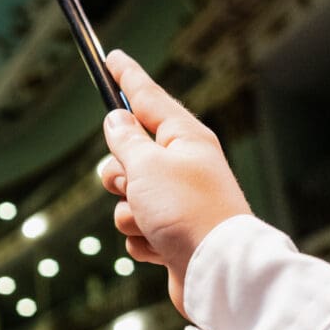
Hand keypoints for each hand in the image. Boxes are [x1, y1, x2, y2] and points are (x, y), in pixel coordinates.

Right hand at [99, 50, 251, 317]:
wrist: (218, 272)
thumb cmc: (187, 212)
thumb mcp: (147, 166)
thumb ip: (125, 140)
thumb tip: (115, 119)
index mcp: (185, 139)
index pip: (147, 97)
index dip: (126, 76)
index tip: (111, 56)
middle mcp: (183, 166)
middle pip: (129, 153)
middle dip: (118, 172)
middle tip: (130, 183)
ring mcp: (178, 201)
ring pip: (127, 196)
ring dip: (129, 212)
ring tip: (152, 223)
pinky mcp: (172, 234)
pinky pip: (136, 229)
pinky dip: (141, 240)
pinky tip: (161, 247)